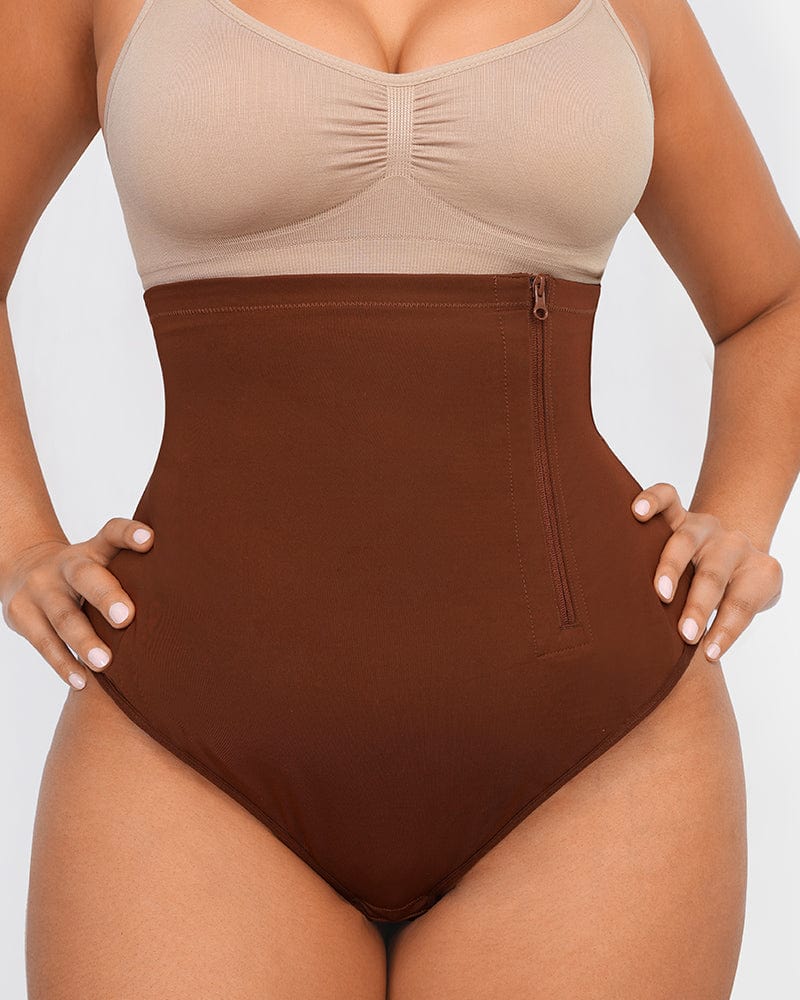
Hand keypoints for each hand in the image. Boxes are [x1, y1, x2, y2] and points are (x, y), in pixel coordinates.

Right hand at [0, 517, 154, 690]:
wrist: (24, 572)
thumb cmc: (85, 577)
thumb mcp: (104, 564)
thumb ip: (135, 573)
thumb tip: (190, 598)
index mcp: (93, 549)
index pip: (112, 533)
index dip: (129, 534)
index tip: (150, 539)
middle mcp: (66, 565)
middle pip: (85, 576)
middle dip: (106, 596)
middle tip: (126, 617)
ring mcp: (41, 589)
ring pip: (63, 616)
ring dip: (85, 641)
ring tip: (105, 662)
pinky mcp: (21, 614)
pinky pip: (44, 643)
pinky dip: (64, 664)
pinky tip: (82, 680)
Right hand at [630, 483, 782, 661]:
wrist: (735, 550)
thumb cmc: (733, 591)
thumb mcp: (742, 608)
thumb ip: (725, 625)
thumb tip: (696, 659)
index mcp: (756, 572)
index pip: (743, 603)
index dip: (727, 630)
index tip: (709, 655)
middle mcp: (731, 545)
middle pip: (715, 575)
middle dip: (700, 606)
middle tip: (686, 634)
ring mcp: (703, 526)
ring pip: (686, 540)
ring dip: (672, 567)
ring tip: (660, 593)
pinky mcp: (679, 512)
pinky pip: (666, 497)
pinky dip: (651, 501)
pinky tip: (636, 512)